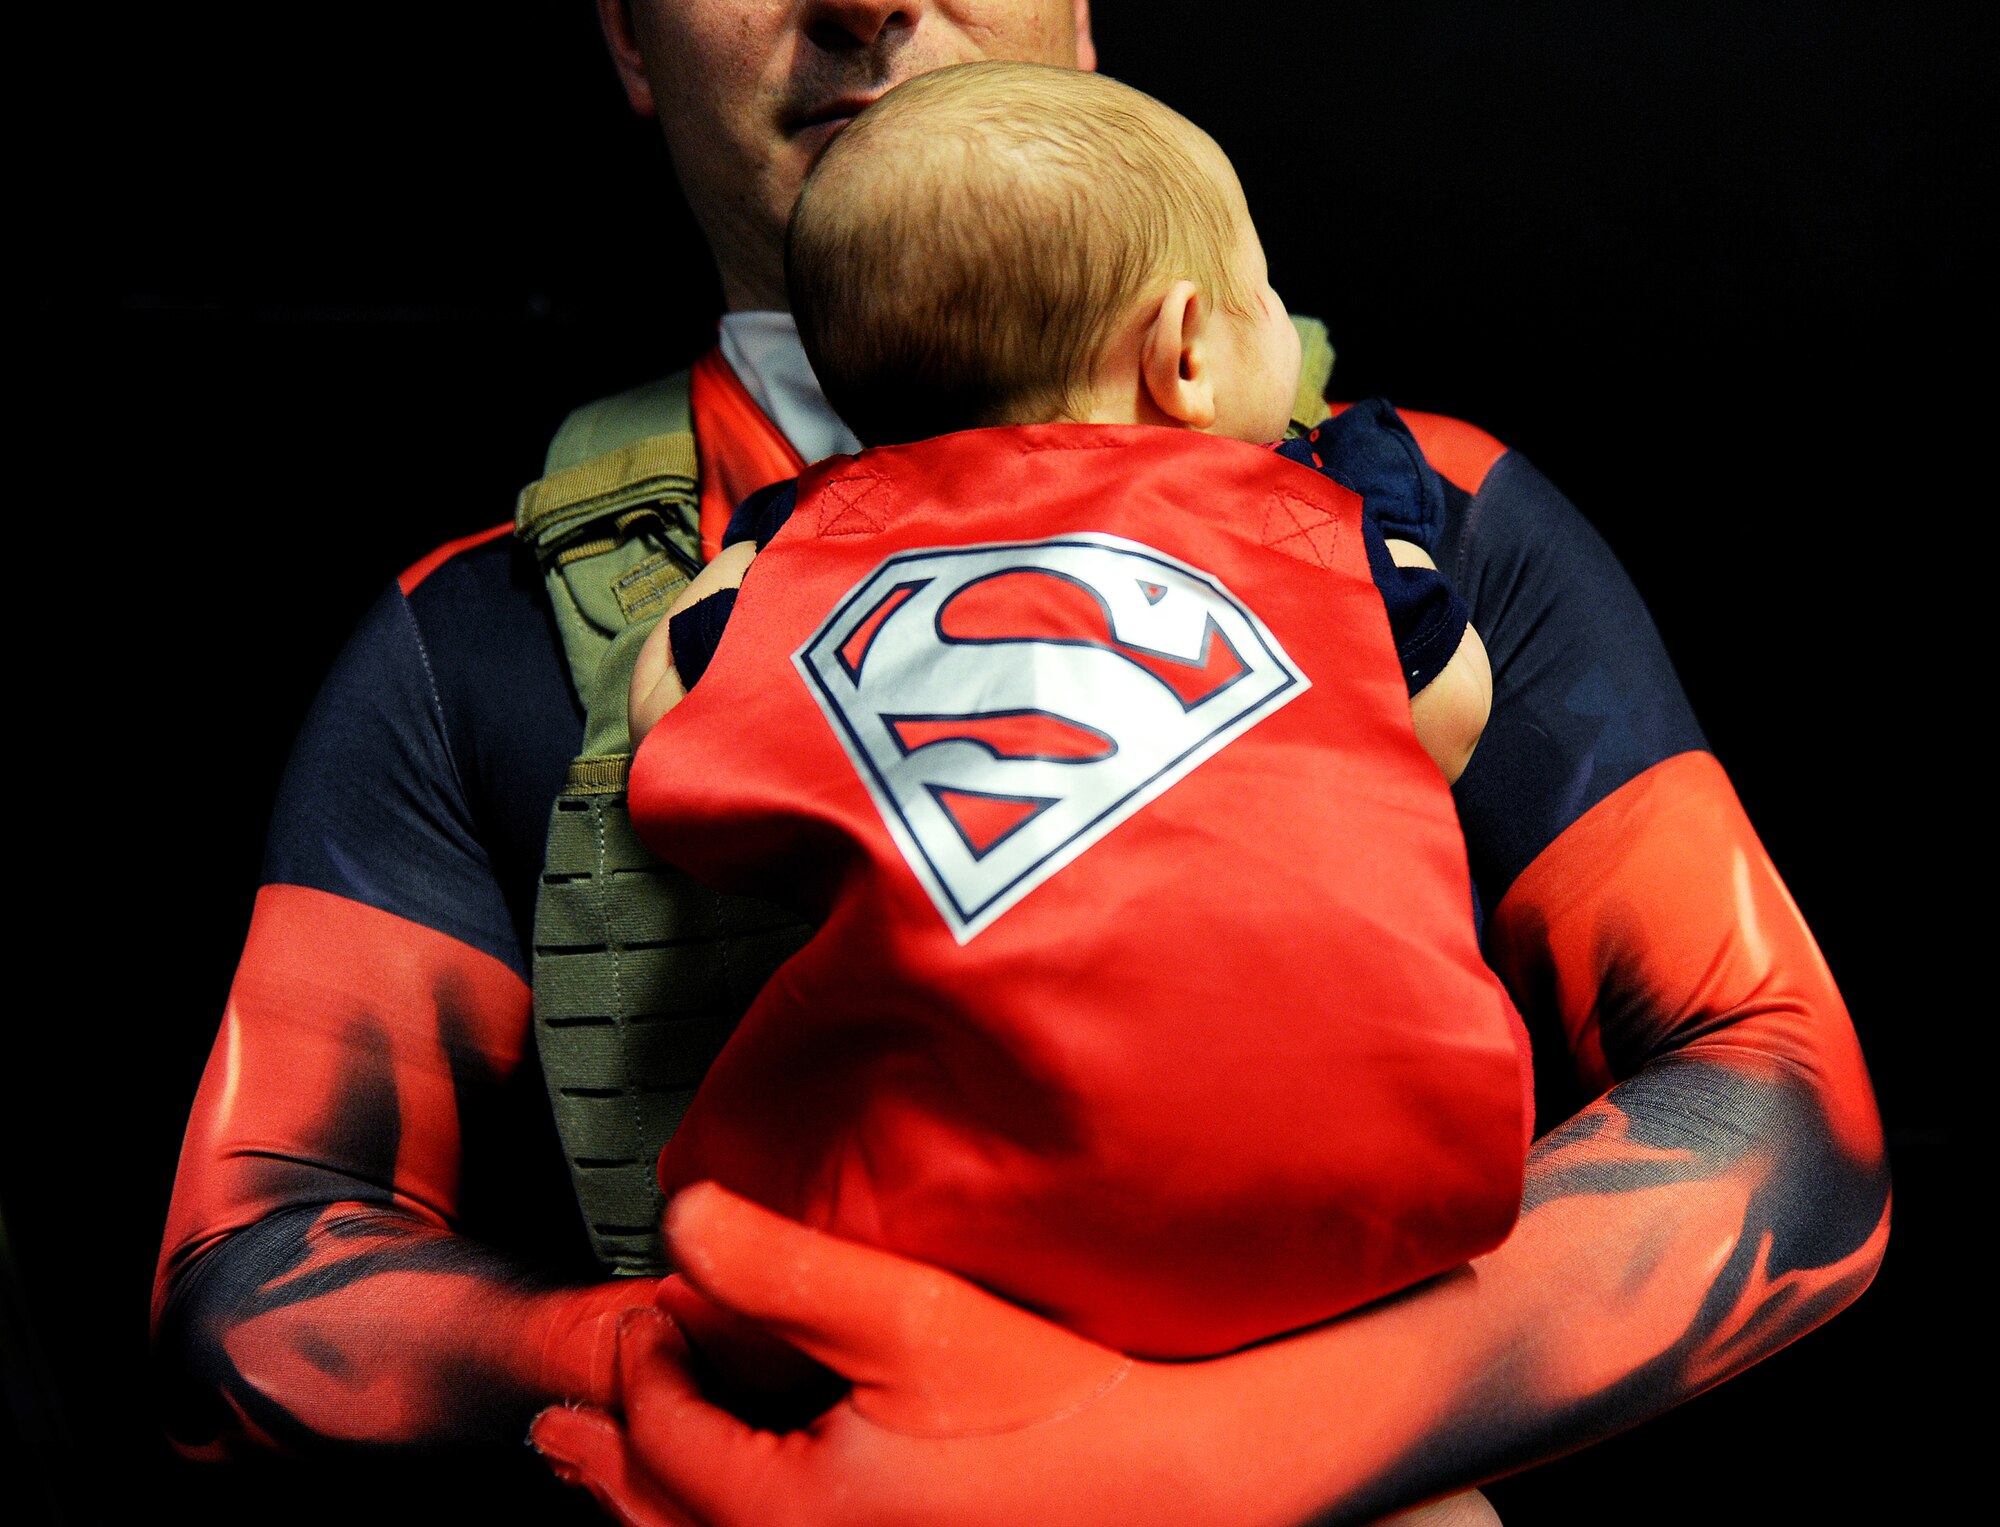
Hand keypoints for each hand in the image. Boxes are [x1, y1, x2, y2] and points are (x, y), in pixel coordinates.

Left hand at [529, 1183, 1489, 1526]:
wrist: (1173, 1489)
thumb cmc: (1048, 1404)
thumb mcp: (908, 1316)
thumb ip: (781, 1266)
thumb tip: (680, 1215)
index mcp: (783, 1515)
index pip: (663, 1438)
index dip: (638, 1367)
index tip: (644, 1310)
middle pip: (661, 1522)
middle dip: (603, 1465)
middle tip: (552, 1434)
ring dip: (645, 1510)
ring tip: (609, 1482)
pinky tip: (729, 1506)